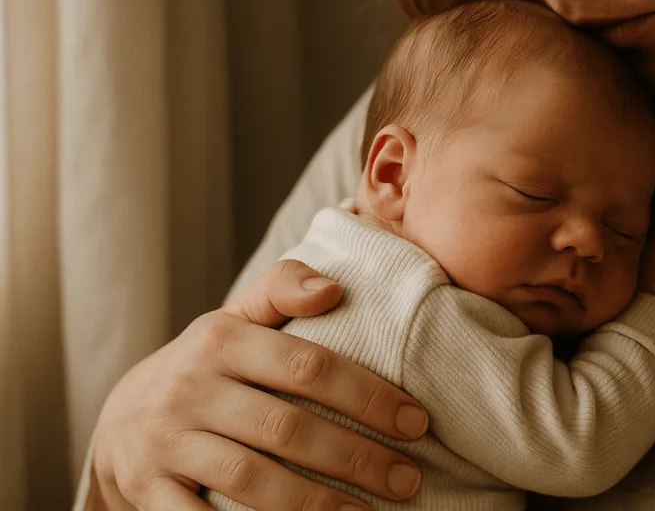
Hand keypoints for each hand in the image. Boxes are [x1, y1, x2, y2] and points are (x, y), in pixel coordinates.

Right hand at [88, 259, 427, 509]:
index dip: (368, 396)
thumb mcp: (236, 319)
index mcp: (219, 340)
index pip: (307, 365)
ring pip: (251, 479)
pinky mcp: (146, 491)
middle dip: (356, 457)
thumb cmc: (206, 367)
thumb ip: (282, 287)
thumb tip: (333, 289)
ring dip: (317, 503)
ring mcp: (165, 443)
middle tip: (407, 480)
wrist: (116, 421)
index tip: (416, 422)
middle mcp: (188, 389)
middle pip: (287, 428)